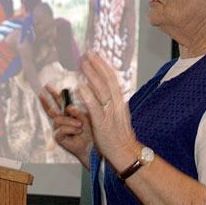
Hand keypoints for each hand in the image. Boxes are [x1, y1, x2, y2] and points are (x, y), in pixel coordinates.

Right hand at [39, 85, 92, 168]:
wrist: (92, 145)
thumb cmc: (90, 131)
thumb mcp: (85, 118)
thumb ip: (77, 112)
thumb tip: (69, 107)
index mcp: (67, 113)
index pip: (58, 101)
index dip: (53, 94)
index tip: (47, 86)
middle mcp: (61, 120)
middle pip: (51, 109)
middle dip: (46, 100)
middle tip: (41, 92)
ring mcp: (58, 128)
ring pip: (58, 120)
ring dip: (70, 121)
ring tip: (80, 126)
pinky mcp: (58, 137)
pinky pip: (61, 130)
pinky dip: (70, 129)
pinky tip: (77, 131)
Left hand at [78, 52, 138, 170]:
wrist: (125, 152)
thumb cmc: (119, 134)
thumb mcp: (118, 113)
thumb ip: (112, 101)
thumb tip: (104, 89)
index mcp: (120, 101)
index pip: (112, 78)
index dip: (103, 65)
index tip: (95, 55)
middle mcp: (116, 104)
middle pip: (107, 80)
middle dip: (97, 65)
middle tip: (87, 53)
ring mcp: (110, 113)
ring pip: (101, 90)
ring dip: (92, 75)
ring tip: (83, 63)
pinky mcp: (102, 123)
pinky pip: (95, 107)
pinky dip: (88, 95)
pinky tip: (80, 86)